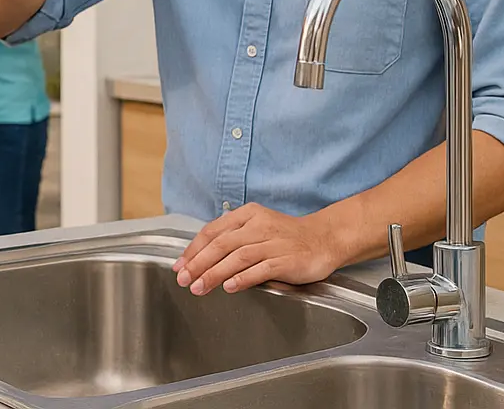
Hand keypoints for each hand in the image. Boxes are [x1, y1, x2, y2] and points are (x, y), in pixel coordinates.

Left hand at [173, 203, 347, 295]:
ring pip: (237, 257)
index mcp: (247, 215)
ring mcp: (274, 243)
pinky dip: (243, 278)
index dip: (193, 249)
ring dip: (215, 273)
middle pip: (221, 245)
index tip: (179, 266)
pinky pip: (261, 268)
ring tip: (200, 287)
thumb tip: (201, 258)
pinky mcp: (287, 259)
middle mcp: (258, 226)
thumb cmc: (286, 237)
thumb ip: (232, 238)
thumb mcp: (256, 227)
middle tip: (184, 280)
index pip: (212, 231)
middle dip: (198, 263)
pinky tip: (229, 287)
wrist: (324, 238)